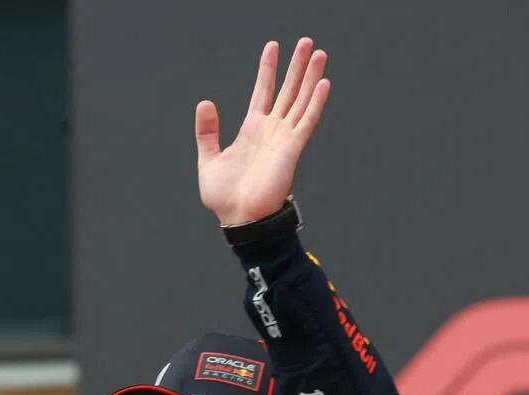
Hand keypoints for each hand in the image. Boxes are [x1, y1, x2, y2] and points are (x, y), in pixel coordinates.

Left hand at [195, 38, 330, 225]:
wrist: (239, 218)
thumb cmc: (225, 197)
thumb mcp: (208, 159)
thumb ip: (207, 131)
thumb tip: (205, 103)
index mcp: (252, 130)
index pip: (263, 91)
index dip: (268, 69)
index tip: (273, 47)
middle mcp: (271, 130)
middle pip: (287, 90)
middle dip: (296, 66)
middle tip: (307, 42)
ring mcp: (283, 138)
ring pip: (300, 100)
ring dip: (310, 77)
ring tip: (318, 53)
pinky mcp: (291, 149)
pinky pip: (306, 121)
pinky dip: (315, 103)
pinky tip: (323, 83)